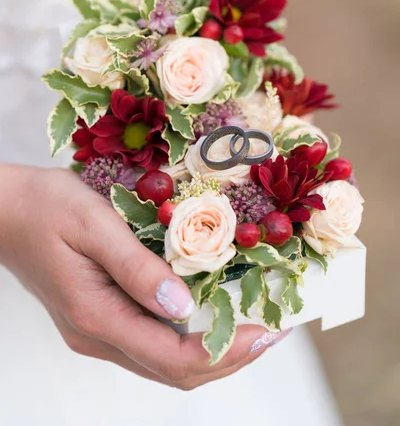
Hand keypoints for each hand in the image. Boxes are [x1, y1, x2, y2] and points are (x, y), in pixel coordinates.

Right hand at [0, 165, 289, 389]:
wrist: (6, 210)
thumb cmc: (47, 208)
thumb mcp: (93, 224)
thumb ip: (137, 268)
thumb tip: (184, 308)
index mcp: (96, 315)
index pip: (173, 357)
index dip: (226, 351)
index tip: (268, 332)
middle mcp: (98, 336)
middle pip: (174, 370)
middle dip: (229, 358)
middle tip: (272, 332)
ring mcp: (97, 332)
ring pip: (165, 362)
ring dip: (212, 351)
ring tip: (252, 325)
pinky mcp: (99, 318)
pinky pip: (152, 343)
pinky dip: (188, 338)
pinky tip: (209, 313)